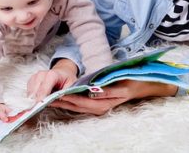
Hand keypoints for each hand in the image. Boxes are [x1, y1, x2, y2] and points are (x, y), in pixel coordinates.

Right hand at [27, 59, 77, 101]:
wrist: (63, 72)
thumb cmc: (67, 79)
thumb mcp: (71, 84)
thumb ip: (66, 91)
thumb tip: (60, 98)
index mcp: (52, 75)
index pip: (44, 87)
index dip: (42, 96)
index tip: (40, 105)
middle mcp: (42, 74)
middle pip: (35, 90)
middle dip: (36, 100)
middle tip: (38, 108)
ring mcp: (35, 76)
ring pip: (30, 92)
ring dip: (33, 100)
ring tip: (38, 106)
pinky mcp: (32, 80)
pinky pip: (28, 91)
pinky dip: (32, 97)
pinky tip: (37, 100)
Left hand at [50, 80, 177, 114]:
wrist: (142, 85)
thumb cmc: (131, 81)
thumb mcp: (120, 85)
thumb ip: (106, 90)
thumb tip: (92, 91)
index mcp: (104, 104)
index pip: (81, 101)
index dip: (68, 98)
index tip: (56, 93)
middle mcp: (99, 108)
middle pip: (76, 106)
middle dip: (61, 102)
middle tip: (46, 96)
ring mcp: (98, 107)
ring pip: (76, 106)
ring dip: (63, 102)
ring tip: (48, 97)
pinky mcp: (97, 103)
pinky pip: (80, 104)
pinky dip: (70, 100)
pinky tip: (61, 96)